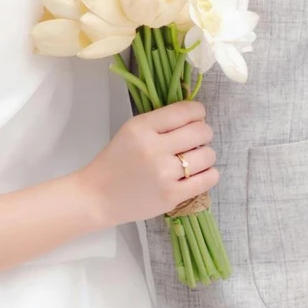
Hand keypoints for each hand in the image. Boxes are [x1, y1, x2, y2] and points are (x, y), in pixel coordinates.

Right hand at [82, 100, 218, 228]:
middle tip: (195, 140)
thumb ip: (160, 122)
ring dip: (205, 155)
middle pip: (201, 131)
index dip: (198, 112)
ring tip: (194, 159)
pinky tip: (199, 173)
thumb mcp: (131, 131)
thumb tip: (195, 115)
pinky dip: (209, 174)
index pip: (185, 111)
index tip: (197, 117)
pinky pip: (208, 179)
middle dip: (203, 133)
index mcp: (142, 128)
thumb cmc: (115, 162)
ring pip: (208, 155)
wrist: (98, 196)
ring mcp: (164, 174)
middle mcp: (154, 148)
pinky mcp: (172, 195)